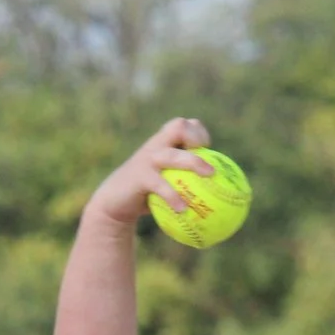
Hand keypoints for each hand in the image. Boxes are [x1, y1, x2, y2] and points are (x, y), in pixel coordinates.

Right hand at [85, 118, 213, 227]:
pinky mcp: (139, 176)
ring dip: (193, 162)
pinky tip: (183, 210)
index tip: (209, 149)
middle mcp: (156, 146)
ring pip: (172, 155)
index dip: (198, 132)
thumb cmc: (147, 197)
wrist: (115, 203)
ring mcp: (147, 159)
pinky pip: (160, 185)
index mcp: (163, 144)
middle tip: (211, 158)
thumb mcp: (166, 186)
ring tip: (210, 175)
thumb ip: (186, 186)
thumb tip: (219, 202)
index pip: (183, 125)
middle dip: (195, 136)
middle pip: (177, 127)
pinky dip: (173, 196)